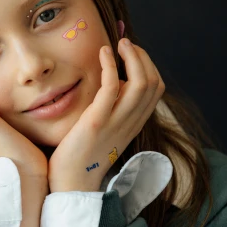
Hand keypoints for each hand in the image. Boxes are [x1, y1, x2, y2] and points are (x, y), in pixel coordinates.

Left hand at [47, 40, 164, 191]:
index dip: (148, 65)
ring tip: (119, 44)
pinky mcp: (97, 121)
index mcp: (134, 123)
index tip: (131, 54)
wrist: (71, 183)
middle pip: (153, 82)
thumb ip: (114, 108)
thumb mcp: (106, 128)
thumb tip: (115, 82)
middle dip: (142, 57)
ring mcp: (116, 122)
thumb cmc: (82, 154)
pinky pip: (112, 87)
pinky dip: (110, 65)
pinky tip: (102, 53)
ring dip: (132, 56)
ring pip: (140, 83)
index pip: (156, 88)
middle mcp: (130, 122)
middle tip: (125, 45)